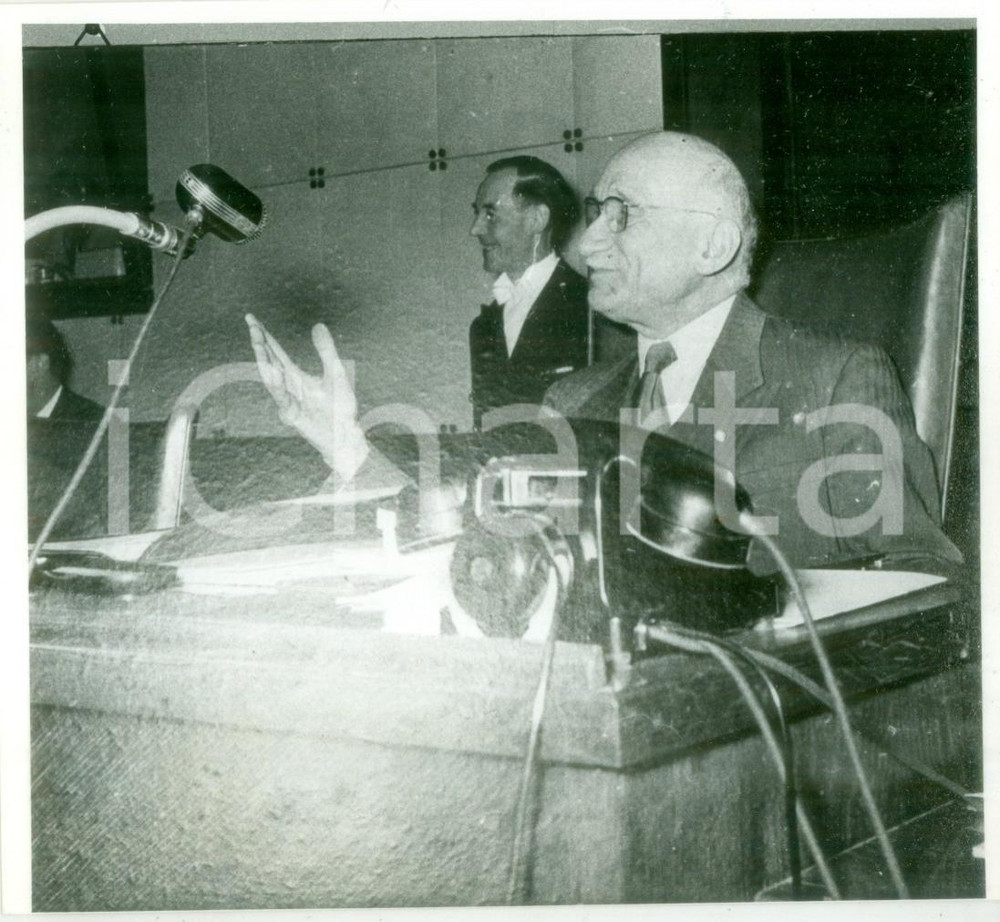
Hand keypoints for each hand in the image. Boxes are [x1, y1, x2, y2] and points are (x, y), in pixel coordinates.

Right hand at [246, 313, 368, 478]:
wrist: (345, 434)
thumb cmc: (340, 407)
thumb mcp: (336, 372)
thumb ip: (326, 350)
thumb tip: (318, 325)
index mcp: (295, 375)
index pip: (275, 351)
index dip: (264, 335)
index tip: (251, 319)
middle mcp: (288, 386)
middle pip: (269, 361)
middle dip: (260, 343)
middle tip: (252, 324)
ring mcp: (287, 400)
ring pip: (271, 378)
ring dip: (264, 360)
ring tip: (258, 342)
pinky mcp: (291, 415)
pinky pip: (282, 398)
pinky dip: (278, 385)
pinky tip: (274, 370)